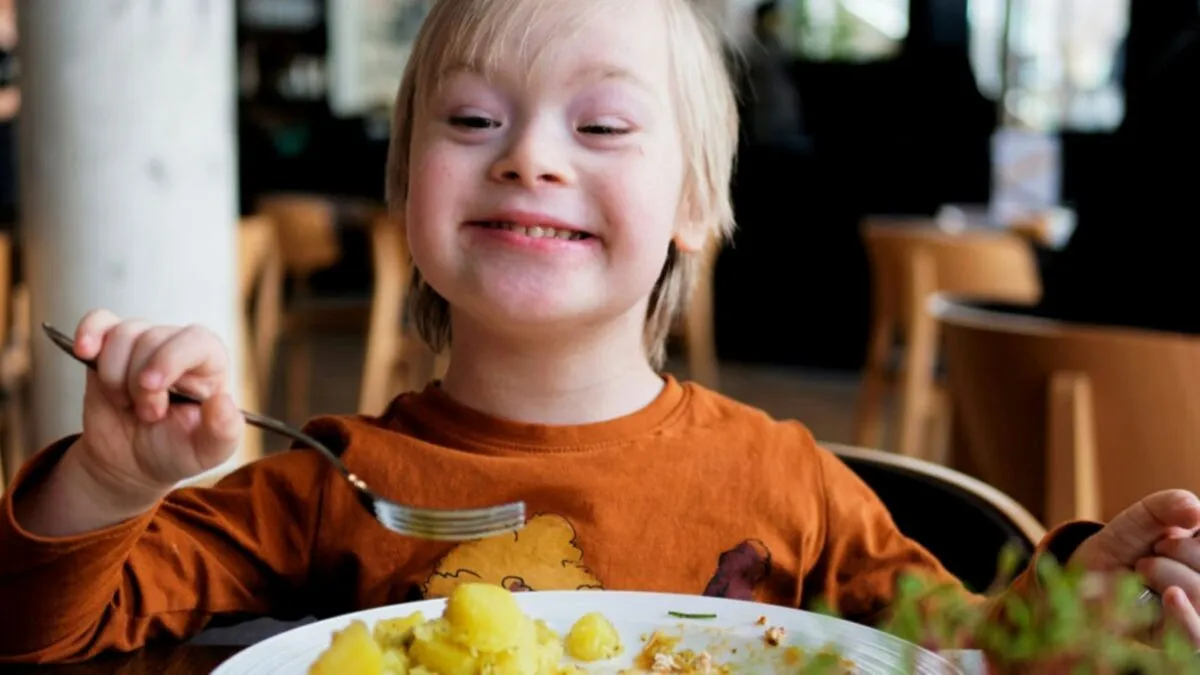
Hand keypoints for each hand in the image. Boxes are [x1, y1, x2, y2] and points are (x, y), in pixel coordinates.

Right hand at [71, 310, 243, 505]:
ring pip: (123, 334)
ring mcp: (143, 345)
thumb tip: (223, 401)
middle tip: (147, 414)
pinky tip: (84, 351)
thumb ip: (224, 431)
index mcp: (210, 365)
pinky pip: (99, 321)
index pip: (196, 340)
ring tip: (125, 404)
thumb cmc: (176, 451)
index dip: (170, 359)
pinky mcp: (110, 348)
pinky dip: (89, 332)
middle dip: (139, 383)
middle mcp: (179, 347)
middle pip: (152, 338)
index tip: (150, 387)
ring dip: (114, 376)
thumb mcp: (208, 452)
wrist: (132, 462)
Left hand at [1069, 490, 1199, 644]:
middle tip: (1154, 552)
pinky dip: (1186, 617)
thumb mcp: (1145, 516)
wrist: (1090, 573)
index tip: (1168, 536)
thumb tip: (1196, 511)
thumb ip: (1169, 506)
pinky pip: (1196, 638)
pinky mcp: (1180, 639)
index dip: (1194, 543)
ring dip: (1171, 574)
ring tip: (1144, 569)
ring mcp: (1198, 614)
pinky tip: (1172, 595)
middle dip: (1182, 552)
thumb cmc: (1127, 543)